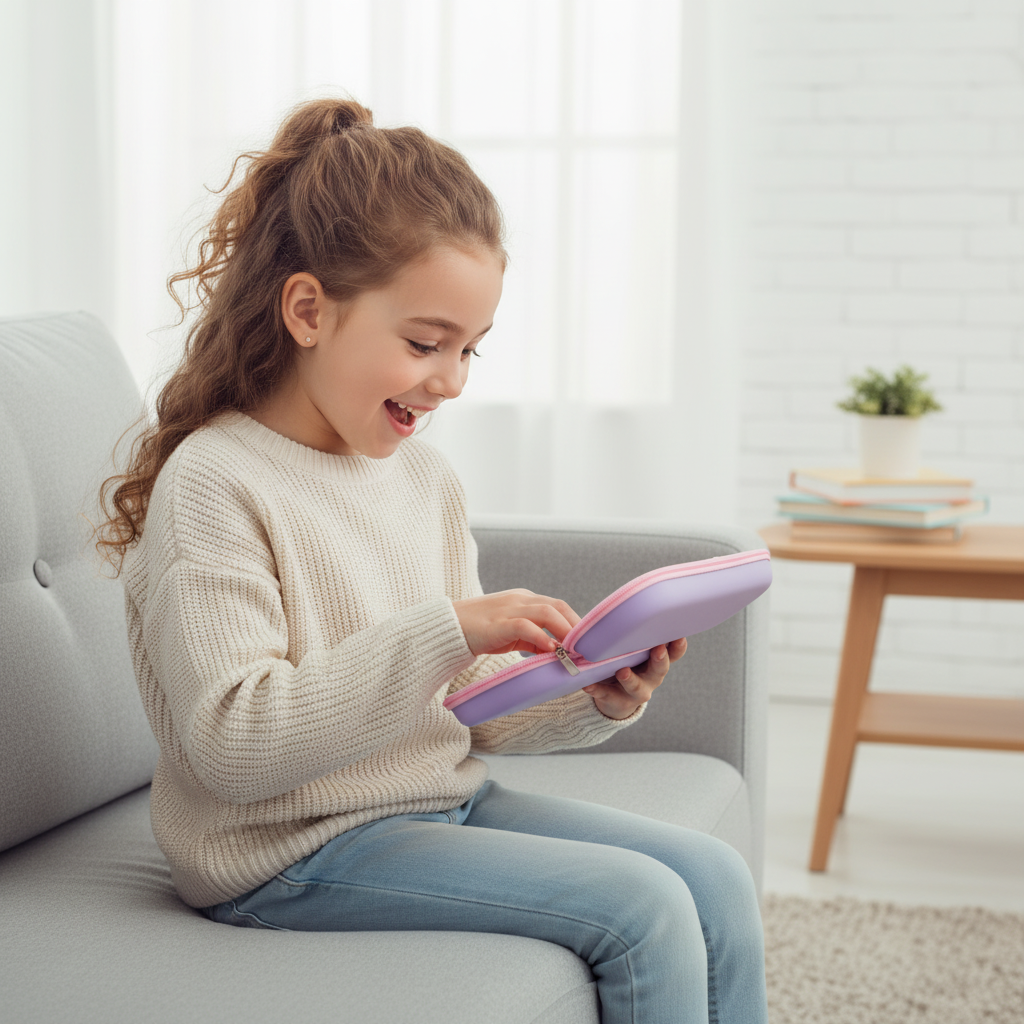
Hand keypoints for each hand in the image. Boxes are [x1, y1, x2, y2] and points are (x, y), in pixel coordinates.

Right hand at [453, 590, 580, 656]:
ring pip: (546, 612)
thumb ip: (532, 640)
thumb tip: (554, 652)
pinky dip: (541, 637)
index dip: (575, 622)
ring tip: (575, 650)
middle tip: (588, 647)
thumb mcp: (511, 635)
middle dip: (575, 626)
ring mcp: (509, 609)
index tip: (587, 641)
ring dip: (564, 631)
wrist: (448, 628)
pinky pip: (525, 626)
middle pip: (558, 606)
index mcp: (524, 599)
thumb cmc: (480, 632)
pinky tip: (551, 650)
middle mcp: (520, 600)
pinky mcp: (499, 623)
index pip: (557, 606)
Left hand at [582, 637, 687, 719]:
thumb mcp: (632, 648)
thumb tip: (620, 600)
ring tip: (621, 671)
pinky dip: (597, 689)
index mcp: (656, 661)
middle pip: (660, 669)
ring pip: (636, 687)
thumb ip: (632, 632)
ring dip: (630, 679)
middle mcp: (651, 677)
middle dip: (660, 659)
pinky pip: (606, 694)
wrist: (614, 698)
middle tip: (657, 649)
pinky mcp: (616, 700)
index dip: (678, 646)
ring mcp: (635, 691)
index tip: (679, 635)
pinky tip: (588, 685)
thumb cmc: (625, 662)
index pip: (673, 653)